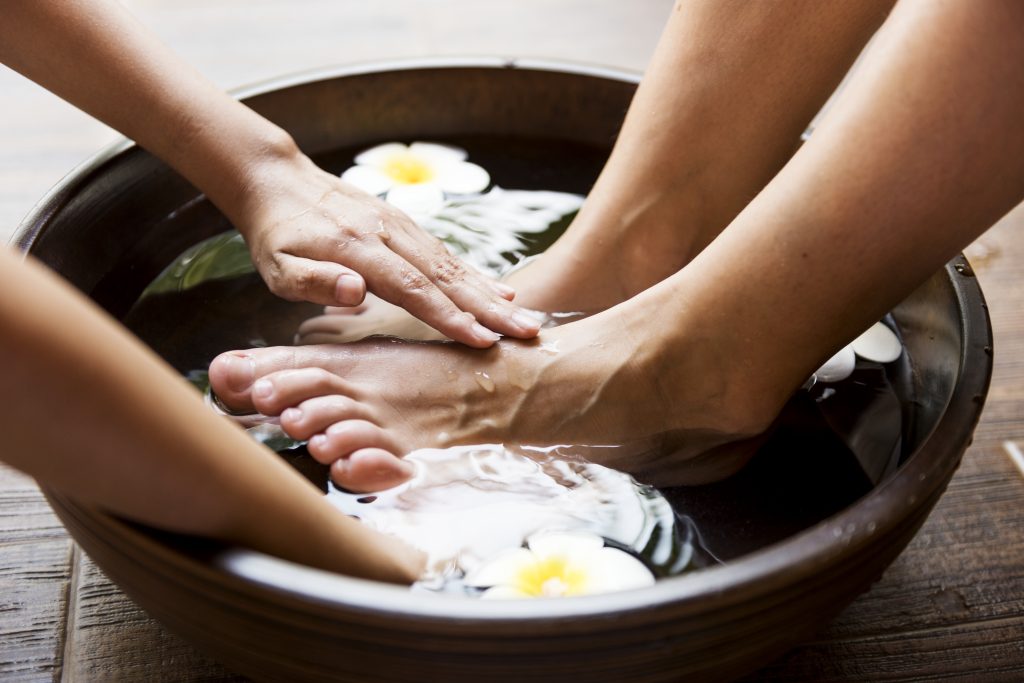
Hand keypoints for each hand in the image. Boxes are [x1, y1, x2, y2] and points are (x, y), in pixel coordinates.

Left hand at [231, 154, 541, 347]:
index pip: (412, 288)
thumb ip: (312, 281)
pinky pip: (445, 254)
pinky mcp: (404, 225)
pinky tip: (498, 289)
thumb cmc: (275, 235)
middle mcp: (388, 235)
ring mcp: (400, 227)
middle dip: (488, 308)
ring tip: (523, 314)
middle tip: (525, 330)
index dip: (449, 316)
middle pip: (446, 277)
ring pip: (452, 264)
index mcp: (357, 249)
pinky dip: (475, 274)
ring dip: (490, 292)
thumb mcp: (276, 266)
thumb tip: (355, 291)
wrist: (279, 179)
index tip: (482, 339)